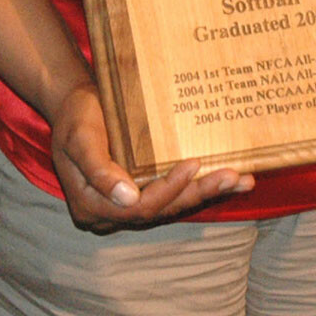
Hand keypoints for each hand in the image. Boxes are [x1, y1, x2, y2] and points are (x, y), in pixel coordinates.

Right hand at [48, 83, 251, 231]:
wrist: (74, 103)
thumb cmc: (75, 115)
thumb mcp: (79, 137)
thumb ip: (98, 170)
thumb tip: (127, 198)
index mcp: (91, 205)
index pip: (137, 207)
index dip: (168, 189)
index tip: (193, 164)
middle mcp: (112, 212)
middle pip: (161, 209)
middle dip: (198, 193)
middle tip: (233, 175)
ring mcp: (129, 203)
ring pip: (172, 204)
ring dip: (207, 192)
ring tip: (241, 180)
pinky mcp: (143, 190)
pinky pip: (174, 193)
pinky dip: (201, 186)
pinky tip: (231, 180)